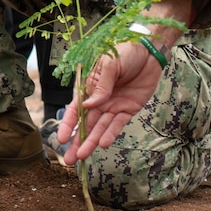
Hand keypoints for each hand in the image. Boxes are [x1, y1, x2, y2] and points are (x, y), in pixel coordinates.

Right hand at [57, 43, 161, 164]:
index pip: (75, 109)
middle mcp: (99, 100)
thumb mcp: (109, 64)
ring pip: (100, 128)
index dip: (68, 124)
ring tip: (82, 157)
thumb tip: (89, 106)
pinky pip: (118, 124)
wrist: (149, 51)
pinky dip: (110, 134)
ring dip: (91, 142)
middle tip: (68, 160)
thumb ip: (100, 86)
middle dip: (77, 141)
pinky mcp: (129, 109)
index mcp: (89, 88)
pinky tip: (103, 144)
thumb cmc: (124, 51)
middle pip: (86, 124)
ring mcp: (113, 106)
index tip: (61, 139)